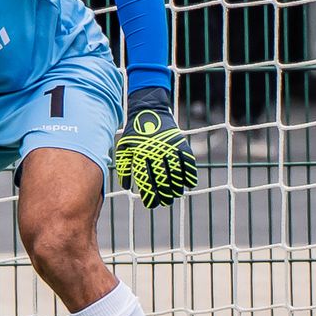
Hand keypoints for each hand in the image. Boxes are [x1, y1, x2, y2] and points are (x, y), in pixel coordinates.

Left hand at [114, 88, 198, 209]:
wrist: (149, 111)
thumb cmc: (135, 134)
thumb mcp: (124, 149)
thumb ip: (124, 168)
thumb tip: (126, 186)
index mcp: (141, 156)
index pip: (146, 181)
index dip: (150, 195)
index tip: (152, 204)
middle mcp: (155, 153)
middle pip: (163, 180)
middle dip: (165, 195)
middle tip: (166, 202)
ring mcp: (170, 148)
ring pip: (176, 173)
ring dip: (178, 187)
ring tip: (176, 194)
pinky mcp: (180, 143)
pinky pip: (188, 163)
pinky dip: (190, 174)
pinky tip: (190, 184)